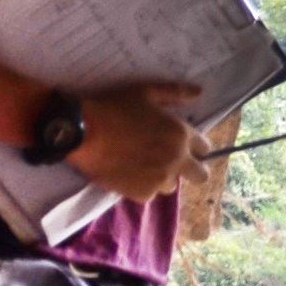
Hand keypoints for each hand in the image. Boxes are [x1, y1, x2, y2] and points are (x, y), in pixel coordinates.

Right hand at [75, 82, 198, 201]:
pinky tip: (127, 172)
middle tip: (170, 160)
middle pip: (200, 175)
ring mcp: (159, 179)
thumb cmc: (113, 108)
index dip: (194, 145)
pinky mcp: (141, 193)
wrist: (81, 132)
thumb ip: (175, 92)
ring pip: (172, 185)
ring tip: (141, 164)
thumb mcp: (145, 92)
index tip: (181, 143)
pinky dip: (141, 186)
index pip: (205, 148)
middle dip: (190, 168)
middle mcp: (176, 160)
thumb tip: (199, 92)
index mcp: (181, 135)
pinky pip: (149, 193)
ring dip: (163, 177)